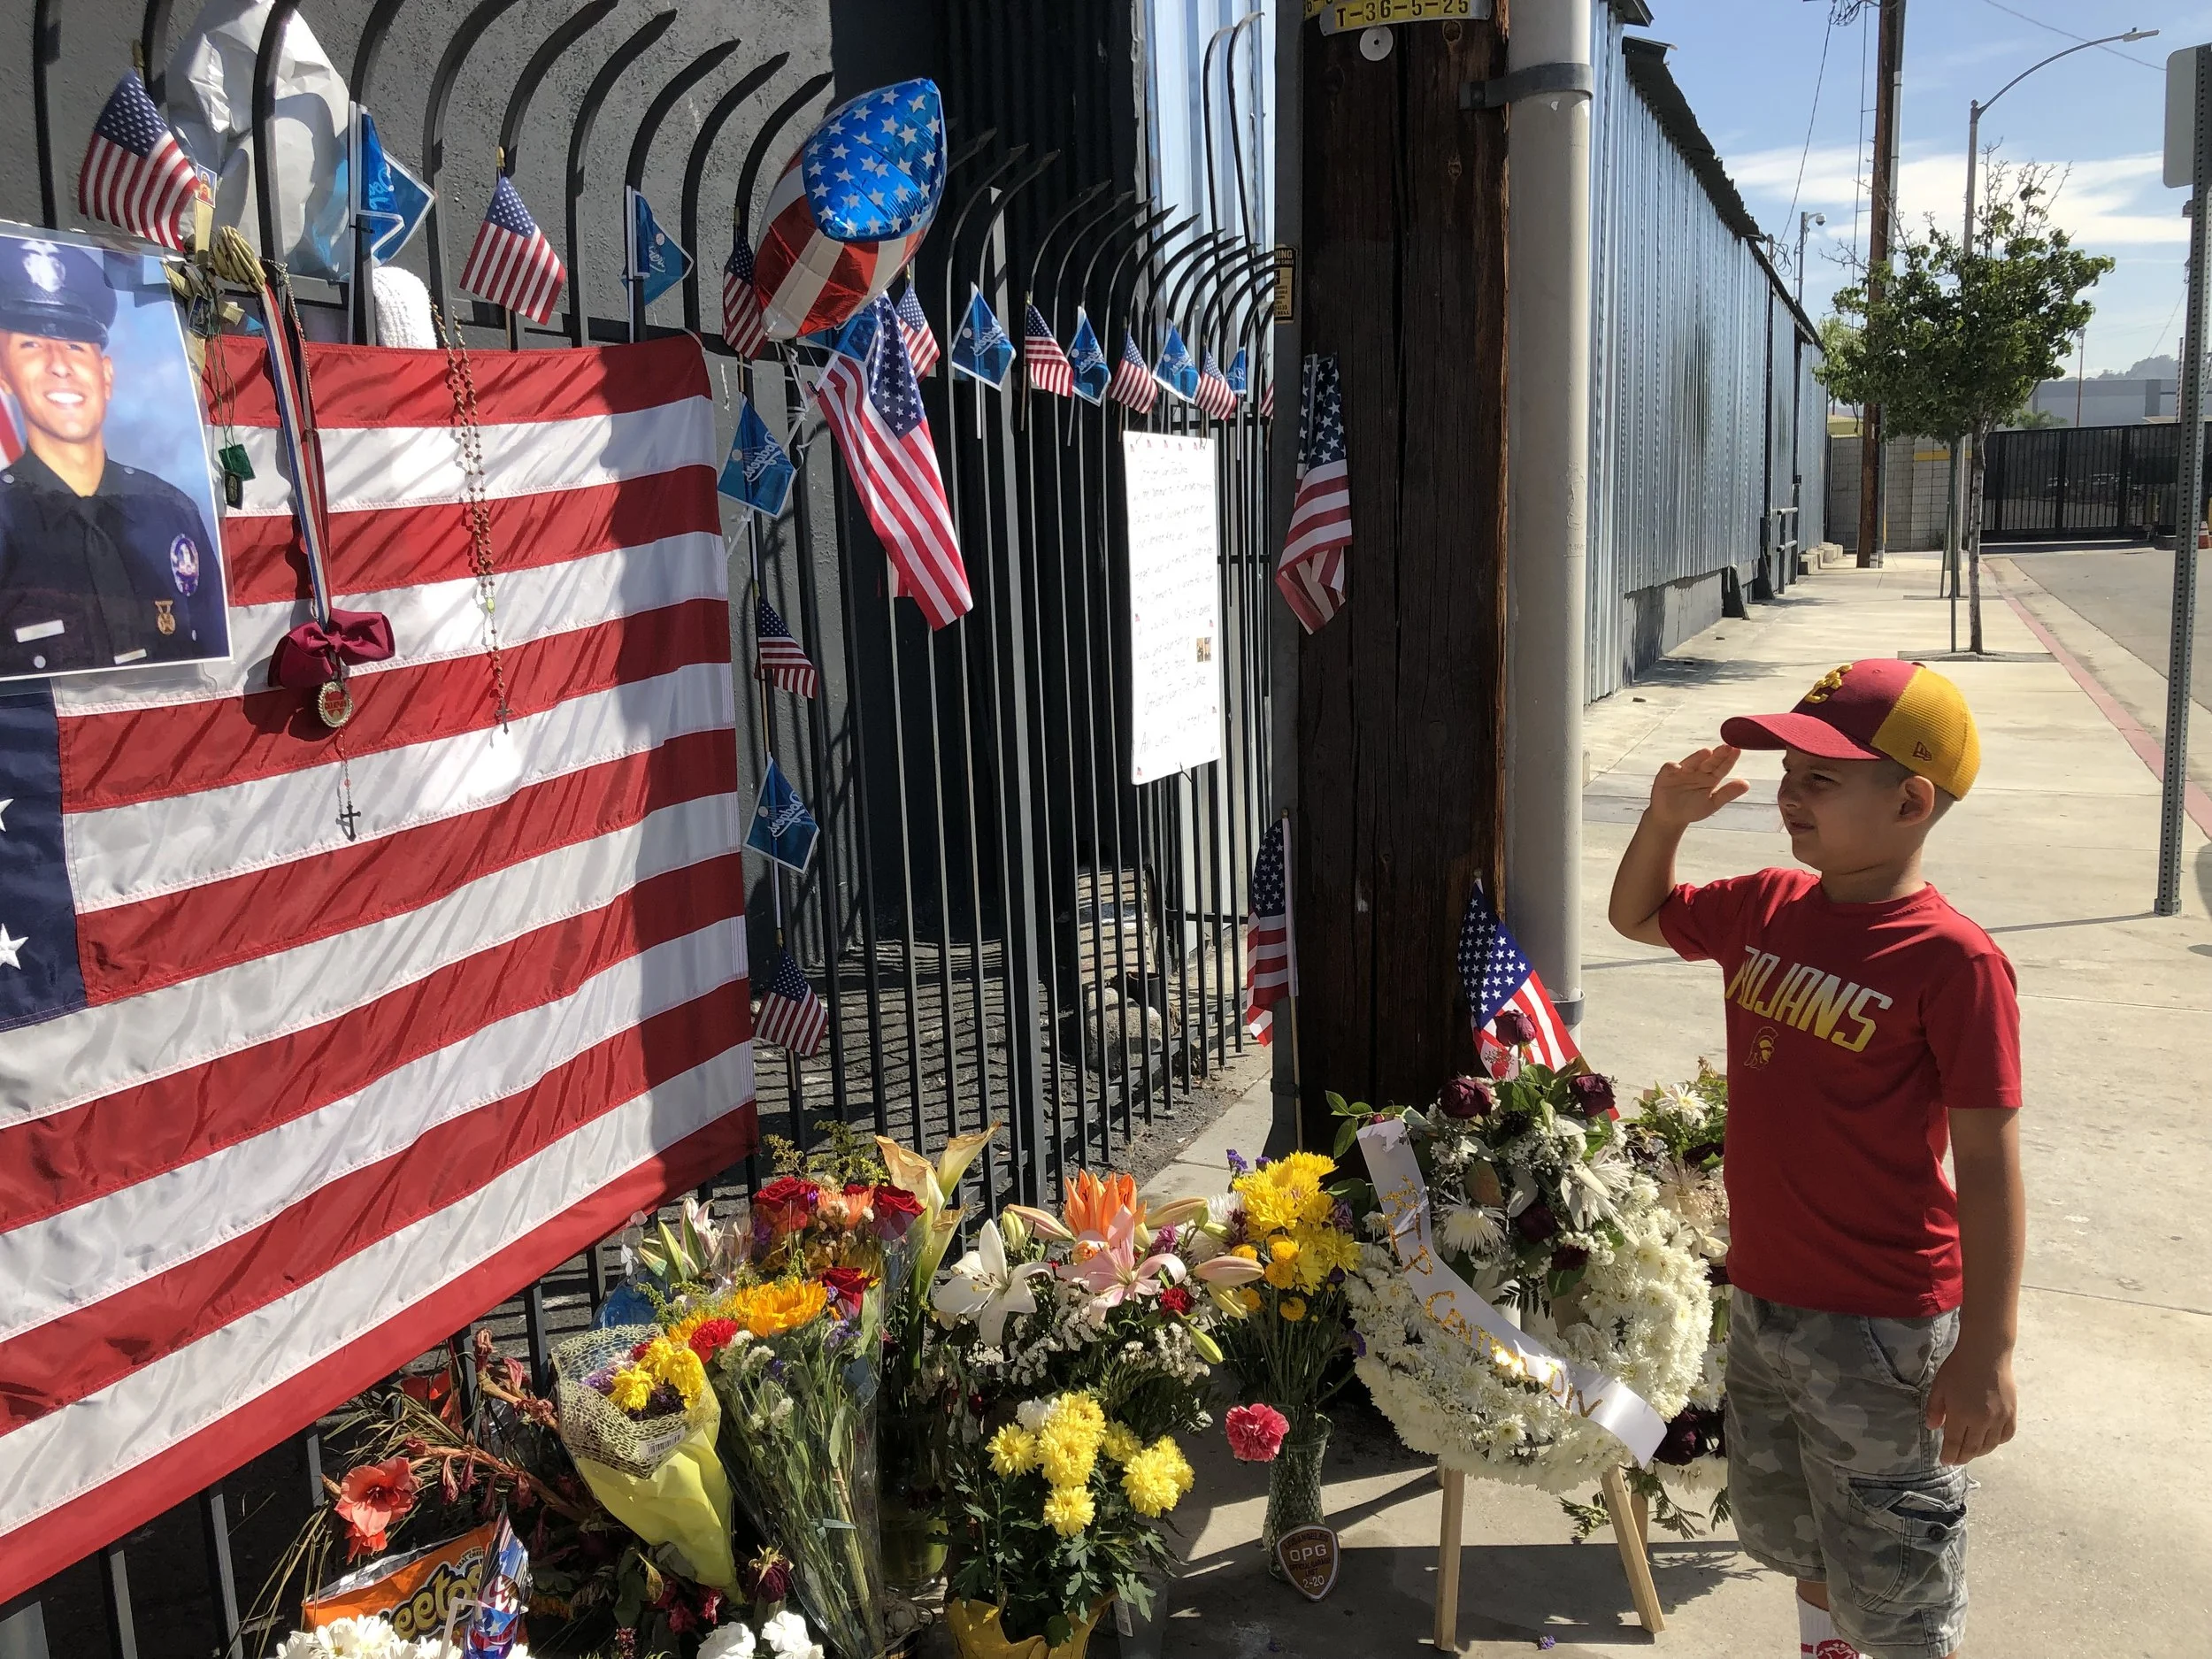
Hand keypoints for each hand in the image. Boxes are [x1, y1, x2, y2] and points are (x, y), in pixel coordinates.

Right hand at [1647, 746, 1748, 828]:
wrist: (1670, 817)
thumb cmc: (1692, 808)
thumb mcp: (1712, 803)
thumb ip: (1727, 793)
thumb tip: (1747, 784)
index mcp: (1711, 777)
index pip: (1722, 767)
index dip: (1729, 759)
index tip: (1737, 750)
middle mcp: (1698, 771)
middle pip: (1709, 761)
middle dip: (1717, 754)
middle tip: (1727, 747)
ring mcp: (1682, 772)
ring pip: (1691, 762)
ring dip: (1697, 757)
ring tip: (1707, 752)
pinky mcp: (1666, 775)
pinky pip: (1669, 768)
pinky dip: (1672, 767)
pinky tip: (1677, 768)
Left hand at [1926, 1342, 2016, 1464]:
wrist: (1986, 1353)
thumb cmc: (1958, 1368)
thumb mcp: (1939, 1386)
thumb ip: (1934, 1409)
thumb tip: (1932, 1428)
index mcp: (1960, 1414)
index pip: (1954, 1443)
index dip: (1949, 1455)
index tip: (1945, 1461)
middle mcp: (1981, 1421)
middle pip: (1972, 1448)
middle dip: (1963, 1457)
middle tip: (1957, 1460)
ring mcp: (1999, 1418)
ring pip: (1990, 1445)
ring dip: (1979, 1452)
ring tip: (1971, 1452)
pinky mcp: (2012, 1413)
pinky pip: (2006, 1436)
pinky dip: (1997, 1442)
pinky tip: (1990, 1440)